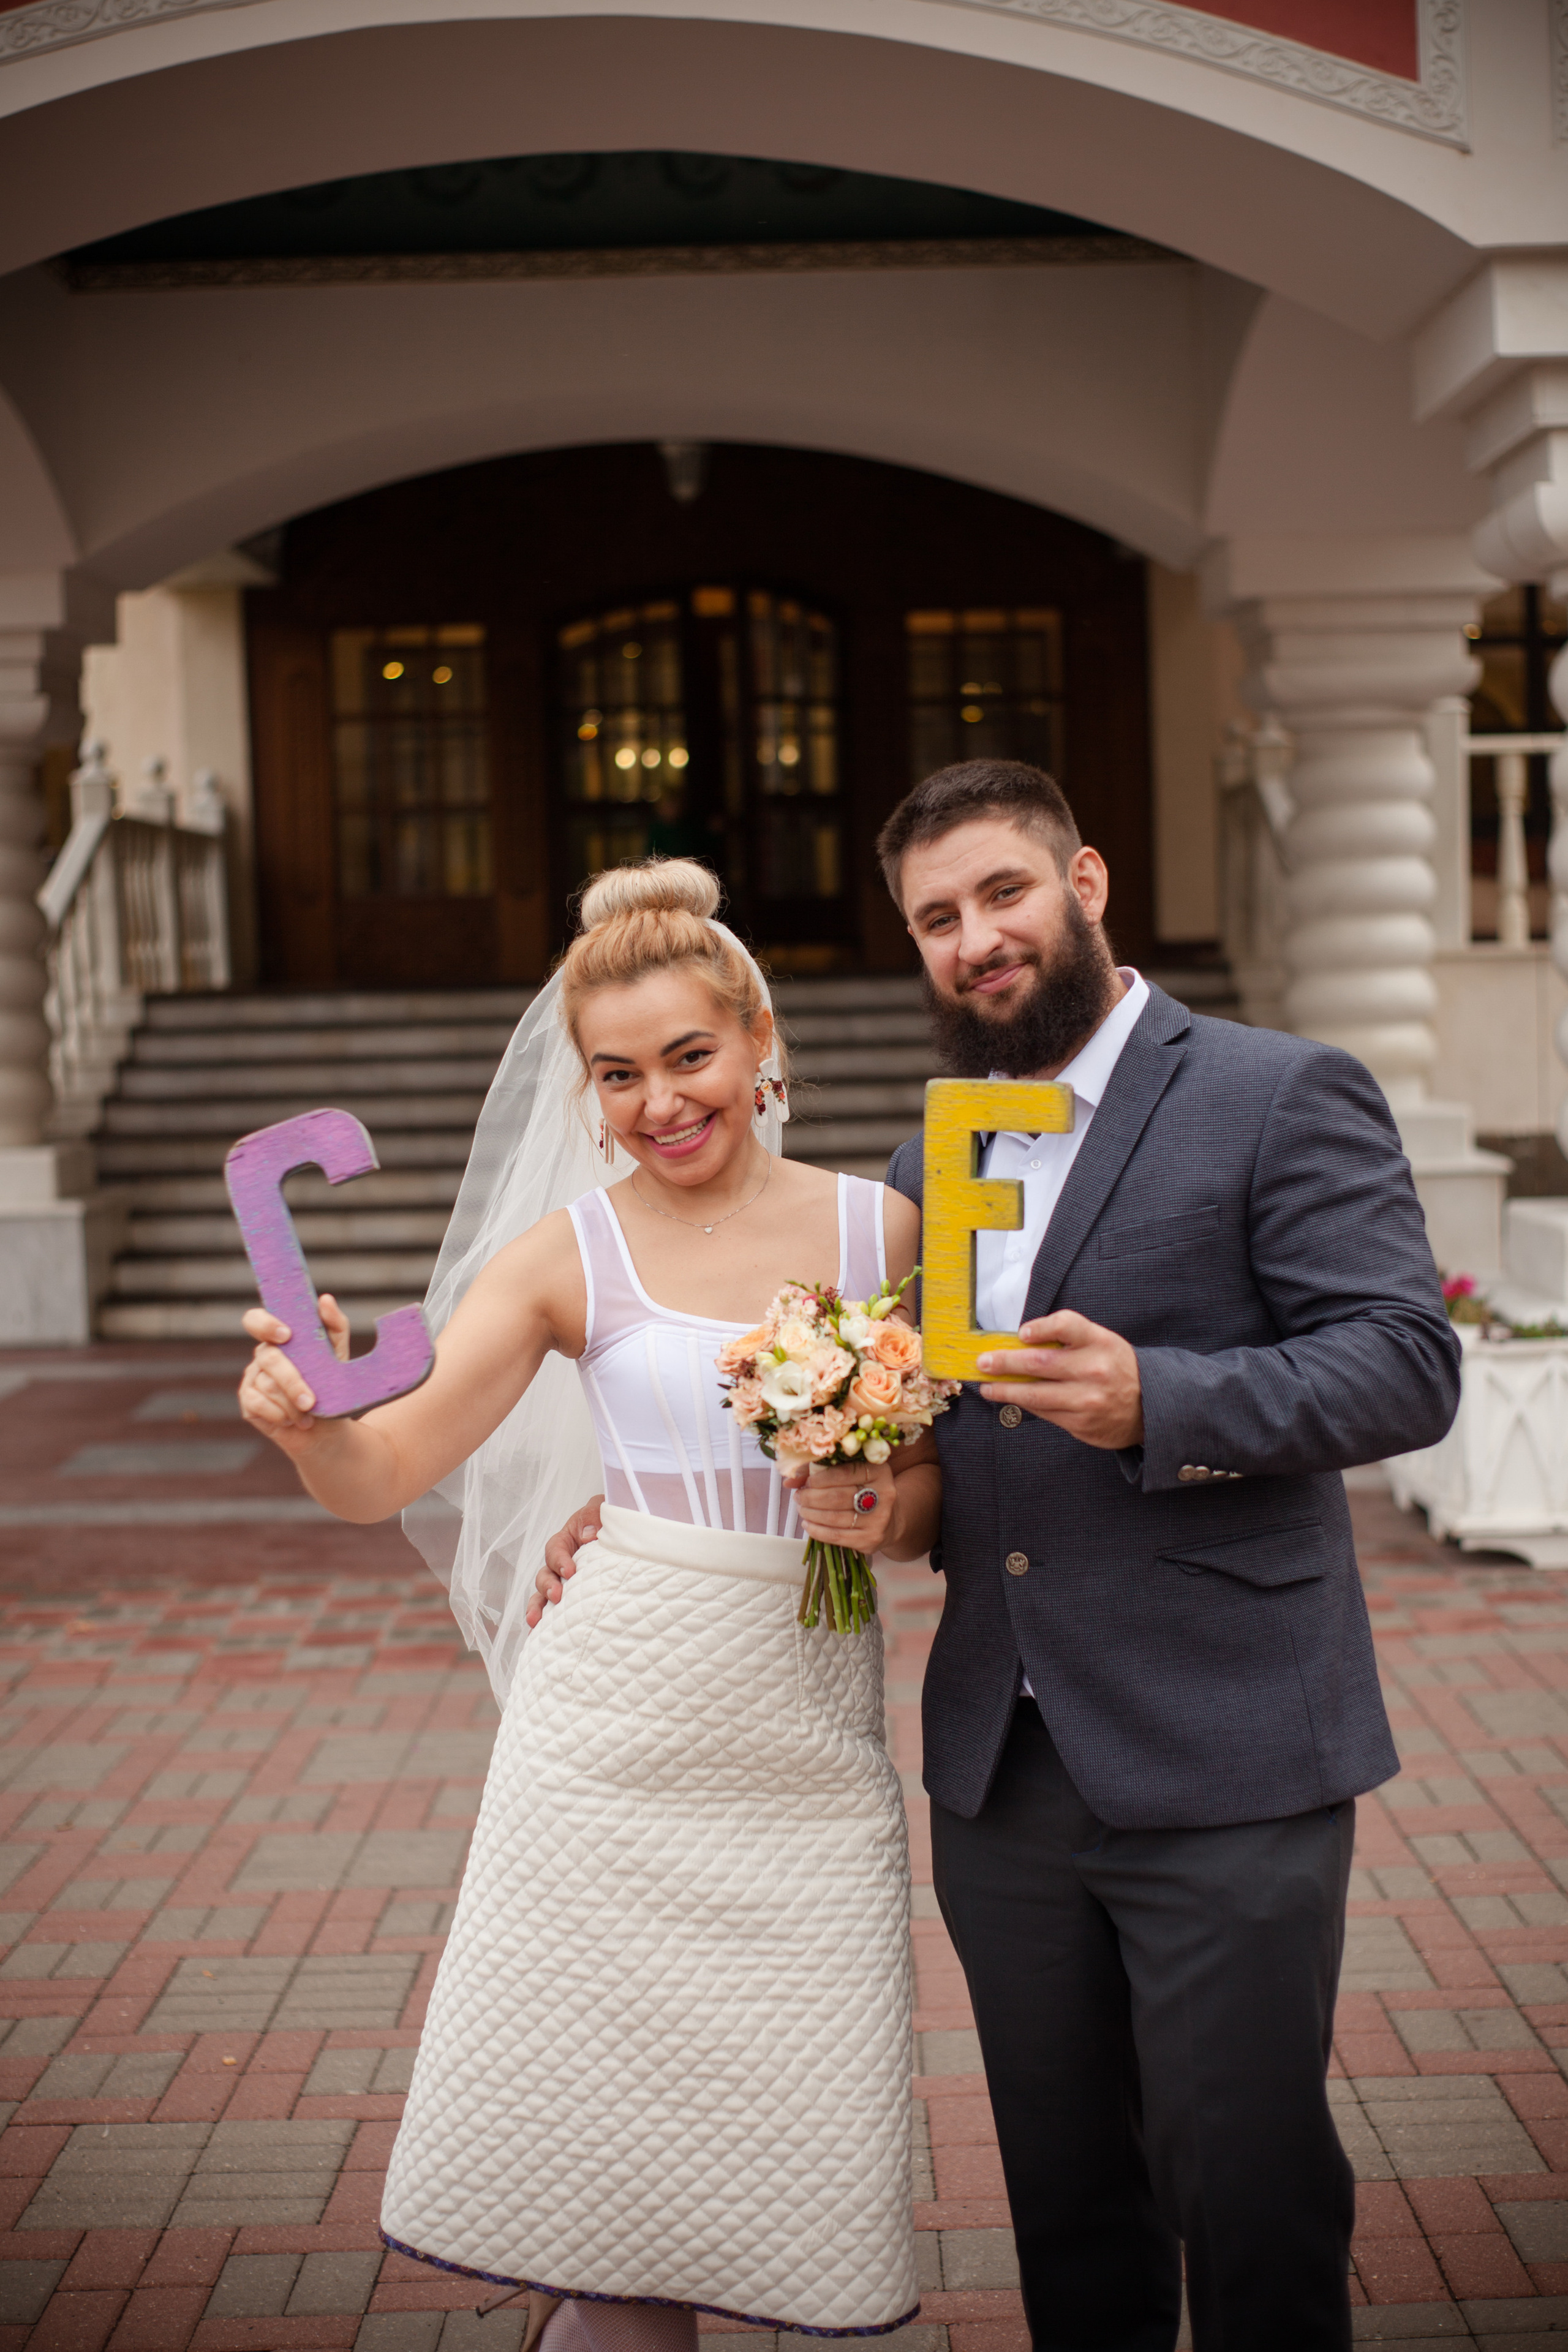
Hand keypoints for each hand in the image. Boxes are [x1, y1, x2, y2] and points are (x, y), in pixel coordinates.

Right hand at [238, 1295, 350, 1455]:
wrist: (327, 1427)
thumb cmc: (332, 1386)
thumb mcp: (339, 1355)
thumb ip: (334, 1326)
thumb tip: (325, 1299)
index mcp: (280, 1339)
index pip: (256, 1320)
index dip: (265, 1324)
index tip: (286, 1335)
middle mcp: (263, 1355)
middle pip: (268, 1358)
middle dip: (292, 1381)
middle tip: (311, 1401)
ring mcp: (253, 1378)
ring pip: (267, 1385)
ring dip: (292, 1404)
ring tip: (309, 1413)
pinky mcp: (248, 1402)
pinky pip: (257, 1404)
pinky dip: (279, 1415)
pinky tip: (293, 1420)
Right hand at [527, 1494, 604, 1628]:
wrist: (633, 1533)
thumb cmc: (615, 1518)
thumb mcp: (605, 1507)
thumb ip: (595, 1514)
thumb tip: (588, 1536)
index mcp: (569, 1538)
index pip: (556, 1548)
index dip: (559, 1560)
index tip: (570, 1571)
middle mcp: (564, 1562)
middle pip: (546, 1574)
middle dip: (548, 1586)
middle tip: (557, 1596)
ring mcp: (567, 1581)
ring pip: (545, 1594)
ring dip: (539, 1607)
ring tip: (536, 1621)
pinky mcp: (575, 1597)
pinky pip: (556, 1609)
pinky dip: (546, 1622)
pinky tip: (539, 1635)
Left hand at [788, 1458, 895, 1554]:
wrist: (888, 1520)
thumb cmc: (861, 1490)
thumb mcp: (847, 1474)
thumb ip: (818, 1472)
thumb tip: (789, 1481)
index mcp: (878, 1471)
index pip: (844, 1472)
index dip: (820, 1478)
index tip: (806, 1482)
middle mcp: (884, 1494)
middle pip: (837, 1496)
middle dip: (811, 1497)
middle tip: (798, 1496)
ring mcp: (879, 1519)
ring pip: (834, 1517)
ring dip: (810, 1513)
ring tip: (801, 1508)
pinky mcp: (870, 1539)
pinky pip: (836, 1536)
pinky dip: (817, 1530)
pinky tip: (807, 1524)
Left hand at [977, 1310, 1143, 1448]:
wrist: (1151, 1408)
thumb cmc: (1117, 1368)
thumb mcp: (1103, 1343)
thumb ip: (1070, 1340)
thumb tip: (1022, 1343)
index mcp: (1100, 1342)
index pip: (1066, 1325)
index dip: (1040, 1327)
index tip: (1021, 1333)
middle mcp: (1094, 1370)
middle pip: (1039, 1363)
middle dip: (1004, 1363)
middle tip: (983, 1362)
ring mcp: (1087, 1400)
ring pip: (1035, 1395)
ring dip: (1005, 1390)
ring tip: (987, 1387)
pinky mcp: (1081, 1424)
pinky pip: (1045, 1413)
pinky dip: (1024, 1405)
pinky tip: (1011, 1400)